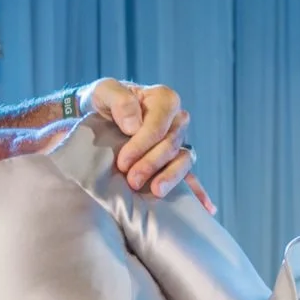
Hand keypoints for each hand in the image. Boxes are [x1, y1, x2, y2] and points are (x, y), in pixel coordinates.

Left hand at [85, 79, 214, 211]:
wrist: (94, 117)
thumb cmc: (100, 102)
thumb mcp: (102, 91)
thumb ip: (118, 100)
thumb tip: (134, 126)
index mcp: (164, 100)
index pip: (161, 125)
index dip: (143, 144)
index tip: (123, 161)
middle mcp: (176, 121)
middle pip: (172, 145)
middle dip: (152, 164)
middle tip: (132, 180)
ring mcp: (178, 142)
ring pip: (183, 161)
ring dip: (170, 177)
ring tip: (156, 191)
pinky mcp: (173, 161)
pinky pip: (191, 176)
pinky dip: (199, 192)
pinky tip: (206, 208)